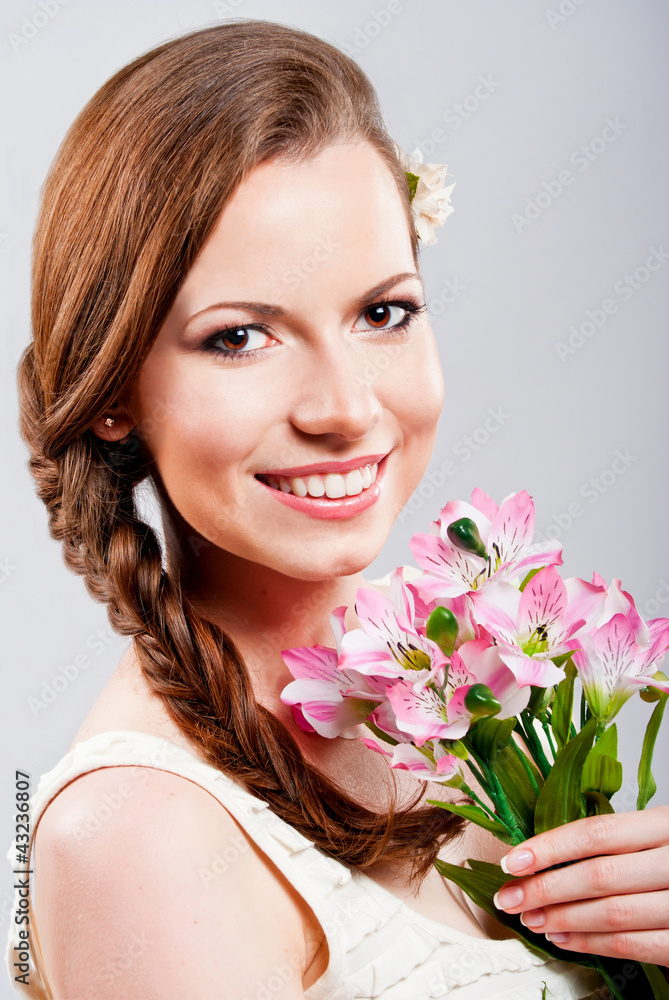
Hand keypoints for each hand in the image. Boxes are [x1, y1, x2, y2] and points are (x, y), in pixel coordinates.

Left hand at [492, 805, 668, 965]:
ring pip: (614, 914)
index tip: (513, 861)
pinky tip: (564, 938)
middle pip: (599, 876)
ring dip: (564, 919)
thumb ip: (618, 838)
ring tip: (532, 919)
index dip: (549, 848)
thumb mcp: (657, 831)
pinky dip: (594, 944)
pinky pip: (636, 945)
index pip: (597, 833)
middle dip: (546, 889)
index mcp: (666, 824)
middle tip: (510, 898)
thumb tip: (548, 850)